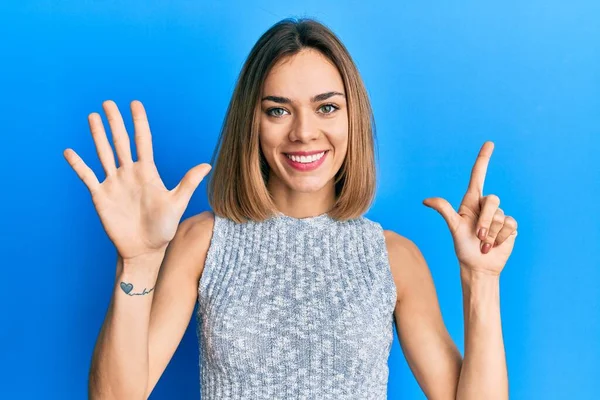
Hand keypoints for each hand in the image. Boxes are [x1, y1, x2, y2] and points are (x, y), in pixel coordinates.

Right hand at [63, 100, 211, 260]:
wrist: (145, 249)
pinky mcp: (100, 196)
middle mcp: (129, 173)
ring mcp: (114, 183)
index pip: (142, 141)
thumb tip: (207, 164)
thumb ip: (188, 182)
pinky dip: (78, 165)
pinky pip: (87, 177)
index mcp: (148, 172)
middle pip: (120, 142)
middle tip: (108, 102)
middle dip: (115, 122)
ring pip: (104, 154)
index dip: (139, 122)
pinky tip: (69, 151)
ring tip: (92, 117)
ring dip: (97, 136)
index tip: (135, 103)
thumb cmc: (164, 228)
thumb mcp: (177, 203)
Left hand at [422, 141, 517, 275]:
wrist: (479, 265)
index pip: (478, 176)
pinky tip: (495, 244)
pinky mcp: (510, 226)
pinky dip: (501, 237)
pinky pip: (509, 225)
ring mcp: (498, 216)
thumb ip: (444, 210)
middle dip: (485, 221)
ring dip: (491, 233)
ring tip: (484, 243)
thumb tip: (426, 200)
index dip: (483, 159)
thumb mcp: (453, 227)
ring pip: (500, 216)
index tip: (489, 143)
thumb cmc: (463, 246)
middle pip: (492, 200)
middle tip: (477, 236)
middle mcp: (485, 206)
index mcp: (471, 202)